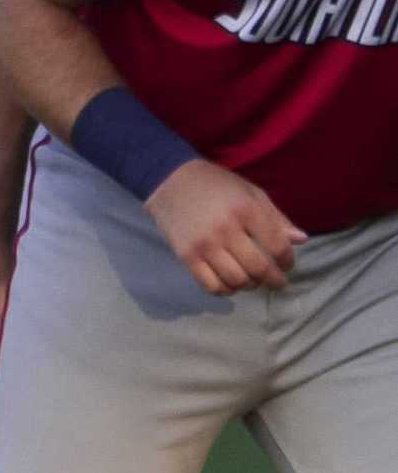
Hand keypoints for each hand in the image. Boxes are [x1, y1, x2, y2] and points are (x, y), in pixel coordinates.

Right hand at [145, 160, 305, 295]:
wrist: (170, 181)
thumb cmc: (216, 185)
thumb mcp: (251, 193)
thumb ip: (276, 218)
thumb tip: (302, 240)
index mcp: (246, 210)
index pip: (277, 247)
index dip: (288, 261)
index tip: (287, 264)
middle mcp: (226, 230)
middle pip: (259, 268)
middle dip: (274, 280)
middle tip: (277, 281)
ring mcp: (204, 245)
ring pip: (236, 281)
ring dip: (250, 285)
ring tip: (253, 281)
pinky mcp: (186, 256)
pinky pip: (211, 285)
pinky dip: (225, 290)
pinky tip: (230, 284)